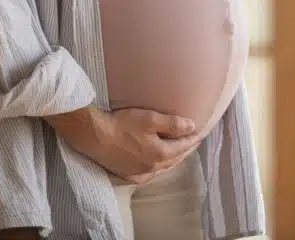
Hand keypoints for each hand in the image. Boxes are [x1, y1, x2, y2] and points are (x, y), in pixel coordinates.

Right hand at [44, 106, 200, 183]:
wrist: (93, 136)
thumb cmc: (122, 124)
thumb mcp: (150, 119)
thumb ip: (173, 124)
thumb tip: (192, 127)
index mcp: (160, 154)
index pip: (183, 146)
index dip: (193, 139)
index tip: (201, 133)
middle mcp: (152, 168)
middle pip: (175, 159)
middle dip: (185, 150)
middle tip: (192, 141)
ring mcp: (139, 173)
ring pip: (163, 167)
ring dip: (172, 159)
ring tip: (178, 151)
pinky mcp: (127, 175)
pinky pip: (149, 173)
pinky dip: (157, 167)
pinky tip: (156, 163)